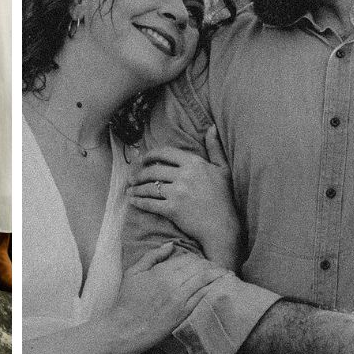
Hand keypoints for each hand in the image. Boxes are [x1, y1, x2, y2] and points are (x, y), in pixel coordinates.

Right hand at [111, 245, 213, 347]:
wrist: (124, 329)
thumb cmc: (127, 300)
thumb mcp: (134, 271)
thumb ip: (153, 256)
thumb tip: (171, 245)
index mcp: (162, 271)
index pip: (187, 258)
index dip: (197, 258)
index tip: (203, 260)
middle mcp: (173, 284)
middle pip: (198, 268)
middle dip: (210, 265)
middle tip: (218, 266)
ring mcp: (179, 300)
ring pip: (204, 281)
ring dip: (217, 275)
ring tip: (227, 273)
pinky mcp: (182, 315)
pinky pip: (202, 298)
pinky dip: (213, 290)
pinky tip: (221, 287)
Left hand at [127, 130, 240, 266]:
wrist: (223, 226)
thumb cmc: (224, 198)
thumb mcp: (222, 168)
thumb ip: (215, 147)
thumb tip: (212, 127)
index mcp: (194, 162)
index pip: (165, 153)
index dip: (150, 155)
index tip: (143, 159)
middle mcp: (184, 175)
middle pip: (153, 170)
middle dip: (139, 173)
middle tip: (132, 177)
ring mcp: (177, 193)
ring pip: (150, 187)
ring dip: (136, 188)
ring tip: (129, 189)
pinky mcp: (172, 209)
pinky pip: (151, 203)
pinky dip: (139, 202)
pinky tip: (133, 201)